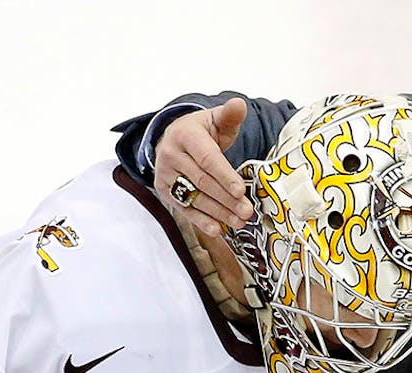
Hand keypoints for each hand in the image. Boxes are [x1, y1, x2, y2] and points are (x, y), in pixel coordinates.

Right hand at [153, 98, 254, 236]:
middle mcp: (171, 155)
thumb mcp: (214, 120)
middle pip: (202, 181)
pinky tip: (216, 229)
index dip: (224, 176)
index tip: (241, 190)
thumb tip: (239, 105)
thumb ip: (229, 115)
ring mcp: (165, 174)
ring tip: (238, 221)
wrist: (172, 138)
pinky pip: (184, 208)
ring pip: (194, 197)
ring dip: (218, 213)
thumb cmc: (200, 131)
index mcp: (185, 135)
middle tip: (246, 211)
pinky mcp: (164, 190)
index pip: (207, 159)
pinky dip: (201, 220)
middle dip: (226, 199)